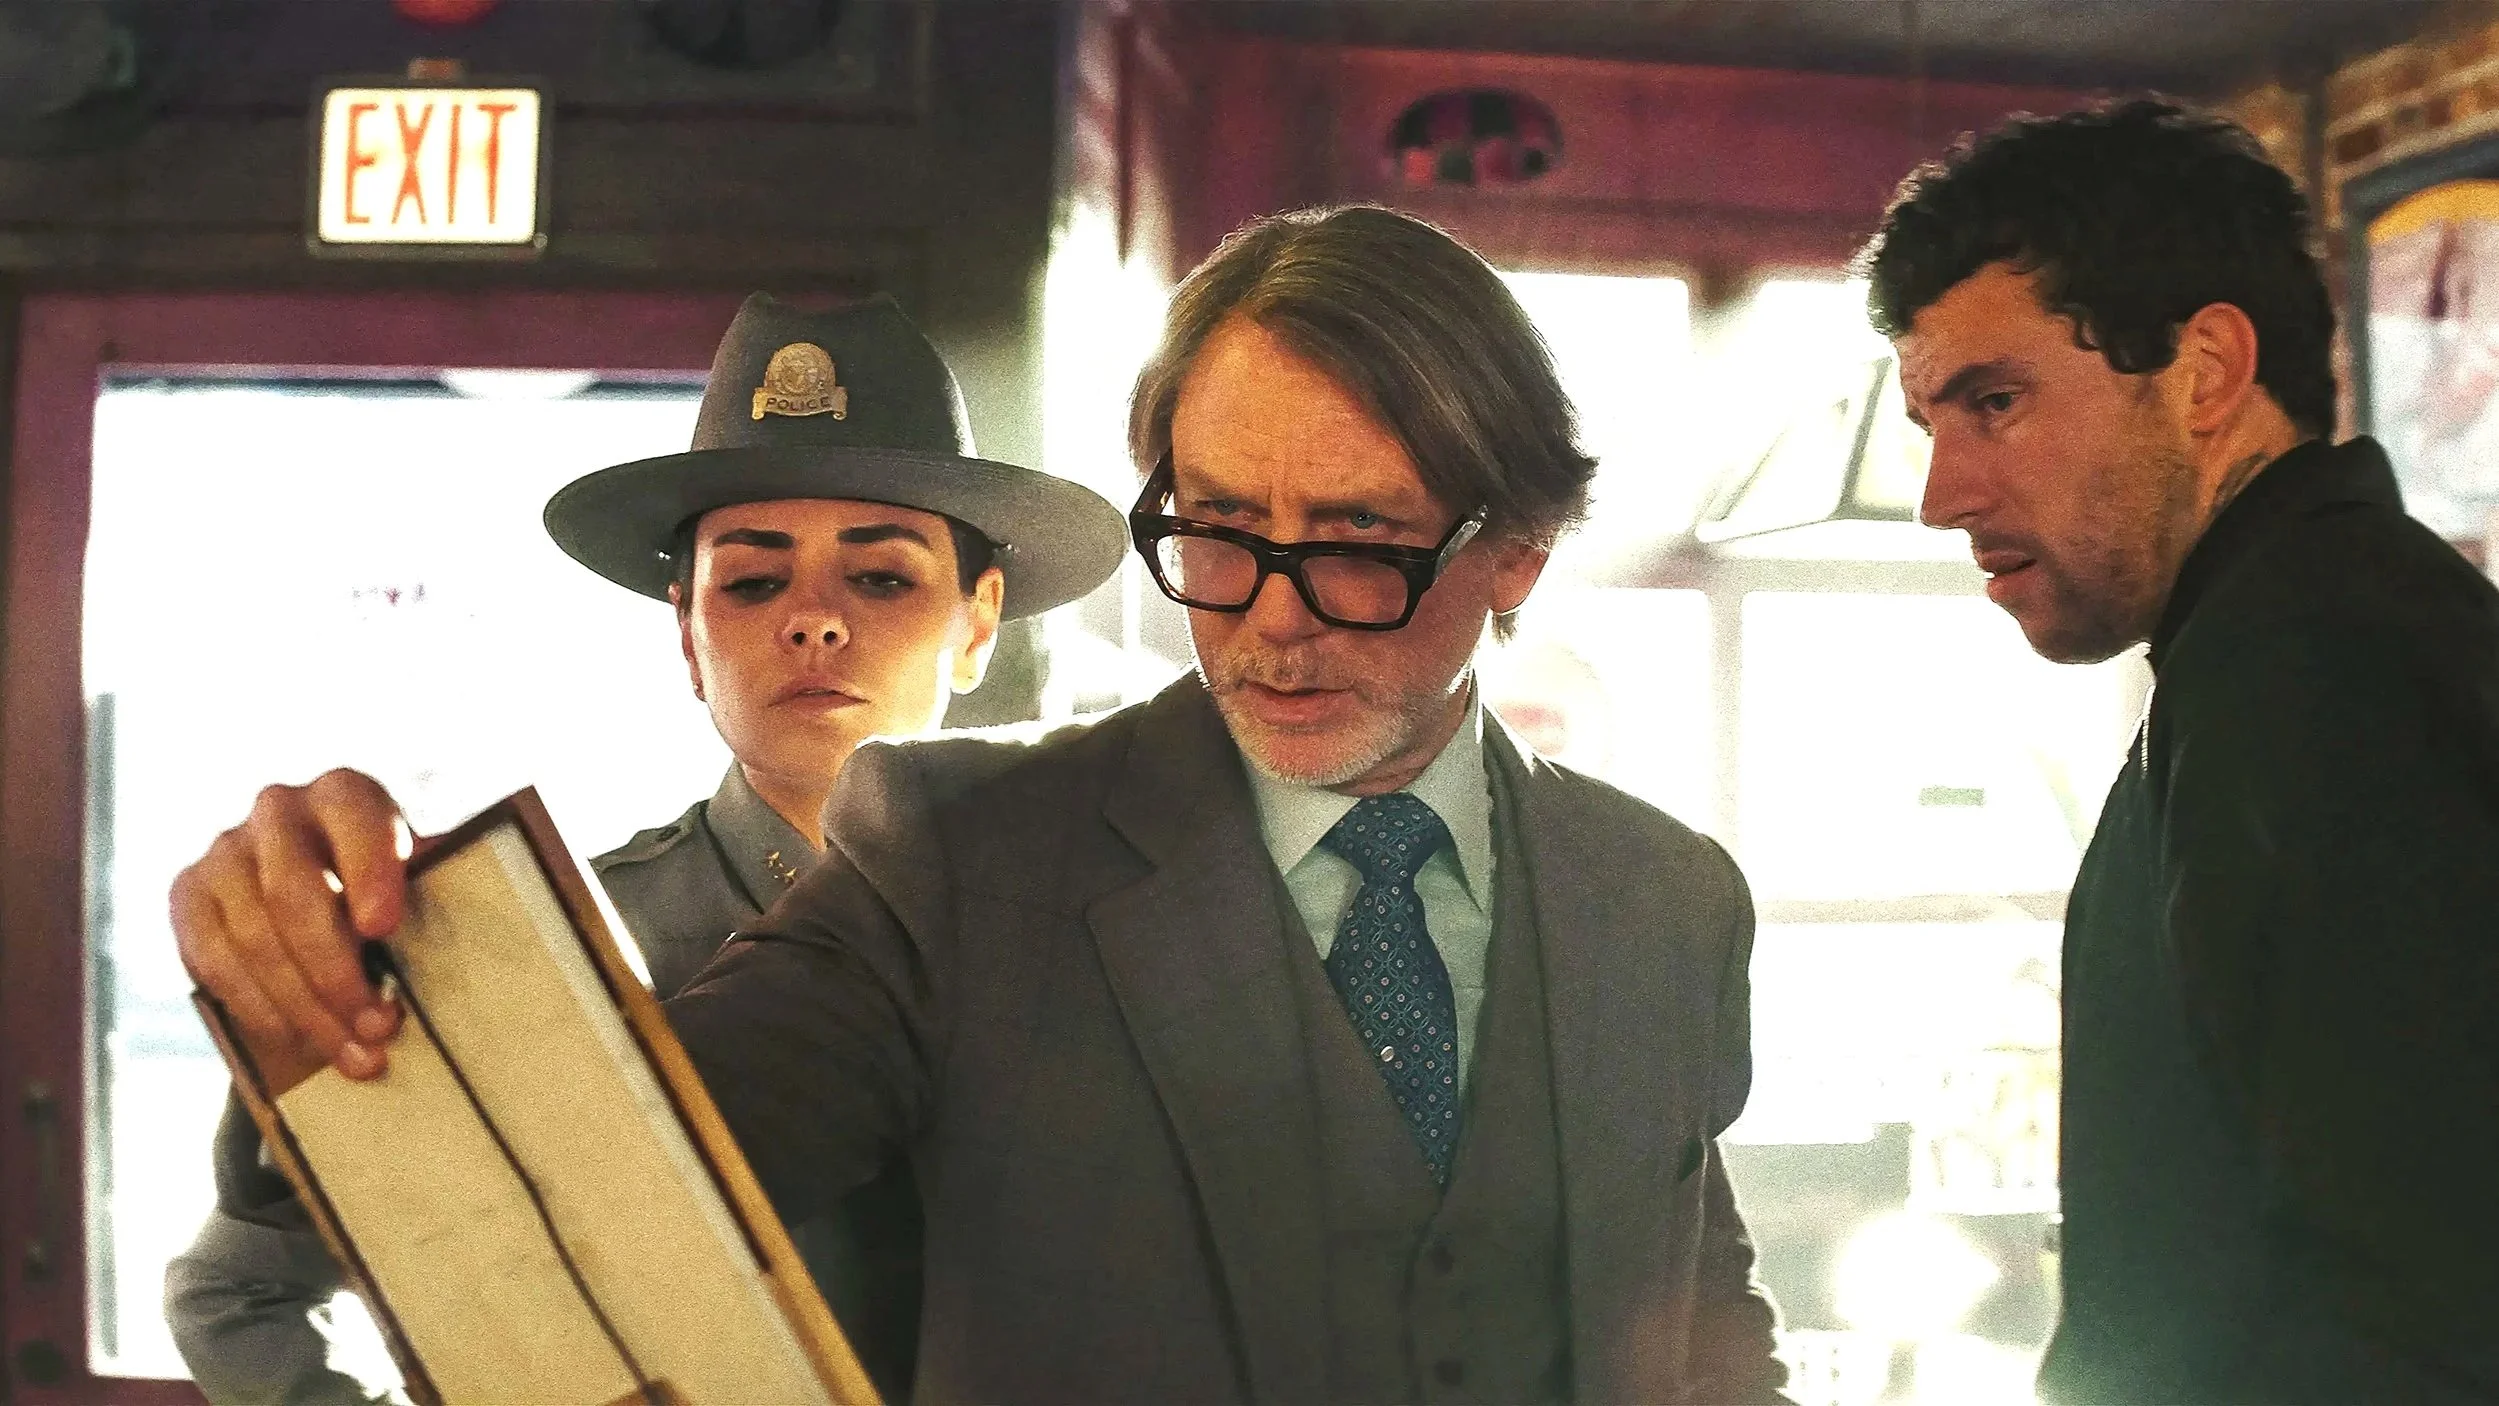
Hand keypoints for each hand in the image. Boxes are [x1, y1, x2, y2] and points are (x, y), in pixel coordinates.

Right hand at [171, 769, 412, 1082]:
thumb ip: (438, 891)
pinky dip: (258, 1007)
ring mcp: (226, 850)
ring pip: (253, 938)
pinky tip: (298, 1039)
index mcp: (347, 793)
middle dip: (336, 972)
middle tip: (381, 1027)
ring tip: (355, 1052)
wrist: (318, 890)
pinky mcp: (188, 893)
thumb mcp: (420, 876)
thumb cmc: (392, 887)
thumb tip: (489, 946)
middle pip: (294, 894)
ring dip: (304, 1006)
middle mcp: (280, 809)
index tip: (384, 928)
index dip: (368, 872)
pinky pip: (212, 959)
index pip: (355, 820)